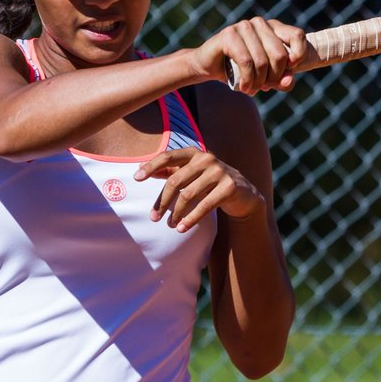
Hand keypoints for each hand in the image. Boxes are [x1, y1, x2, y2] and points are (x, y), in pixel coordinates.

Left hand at [134, 147, 264, 232]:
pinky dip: (191, 219)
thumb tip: (140, 170)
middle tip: (153, 218)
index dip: (151, 166)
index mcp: (194, 153)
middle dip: (162, 201)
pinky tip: (182, 228)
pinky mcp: (229, 187)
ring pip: (188, 195)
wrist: (243, 193)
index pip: (168, 157)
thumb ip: (169, 171)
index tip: (136, 178)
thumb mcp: (191, 174)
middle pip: (175, 181)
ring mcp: (219, 172)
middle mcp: (207, 158)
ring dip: (176, 213)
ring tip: (170, 225)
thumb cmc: (210, 183)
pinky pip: (205, 206)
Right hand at [190, 17, 306, 94]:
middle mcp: (260, 23)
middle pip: (280, 55)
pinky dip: (247, 79)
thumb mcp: (266, 78)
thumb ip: (282, 80)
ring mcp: (244, 26)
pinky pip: (246, 61)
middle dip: (273, 78)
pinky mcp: (229, 34)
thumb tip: (288, 81)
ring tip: (252, 90)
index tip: (289, 71)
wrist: (210, 66)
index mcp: (273, 28)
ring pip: (262, 61)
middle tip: (265, 87)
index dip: (299, 55)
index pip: (297, 35)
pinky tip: (244, 87)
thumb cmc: (241, 70)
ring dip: (258, 83)